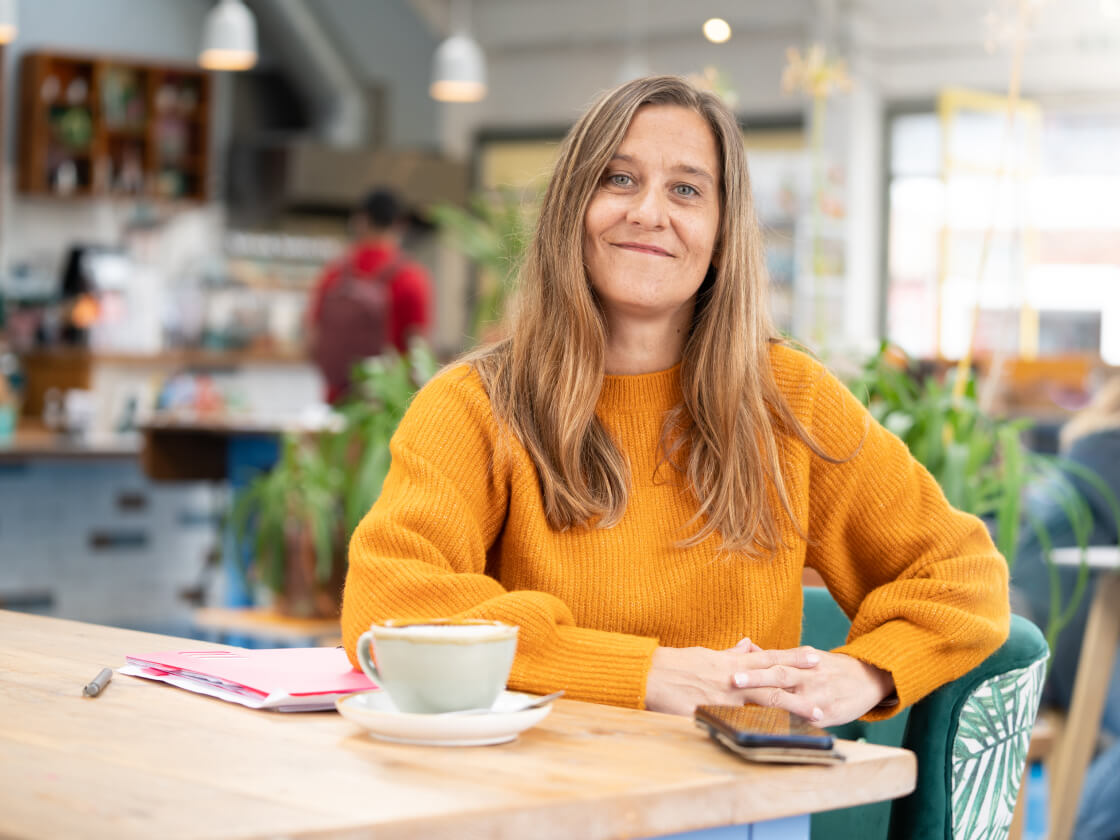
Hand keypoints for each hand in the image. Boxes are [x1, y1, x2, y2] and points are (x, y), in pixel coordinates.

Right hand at [643, 638, 822, 717]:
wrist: (651, 674)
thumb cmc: (676, 663)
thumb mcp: (707, 654)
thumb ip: (730, 653)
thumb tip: (747, 644)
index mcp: (732, 662)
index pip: (768, 657)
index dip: (792, 657)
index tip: (815, 657)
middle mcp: (733, 677)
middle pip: (773, 680)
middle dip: (800, 685)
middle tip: (824, 688)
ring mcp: (725, 696)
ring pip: (764, 702)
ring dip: (791, 709)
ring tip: (813, 716)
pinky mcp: (714, 712)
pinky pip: (742, 722)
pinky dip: (761, 728)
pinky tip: (778, 735)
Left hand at [731, 647, 895, 726]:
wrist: (867, 677)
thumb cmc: (828, 668)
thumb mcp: (805, 657)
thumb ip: (774, 656)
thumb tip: (746, 645)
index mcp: (800, 661)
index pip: (772, 661)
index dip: (751, 665)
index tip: (730, 668)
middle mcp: (808, 676)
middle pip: (778, 676)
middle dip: (756, 679)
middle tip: (733, 681)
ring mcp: (818, 696)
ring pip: (793, 700)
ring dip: (773, 704)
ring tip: (752, 708)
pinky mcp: (828, 714)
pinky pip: (808, 721)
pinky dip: (795, 724)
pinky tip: (779, 730)